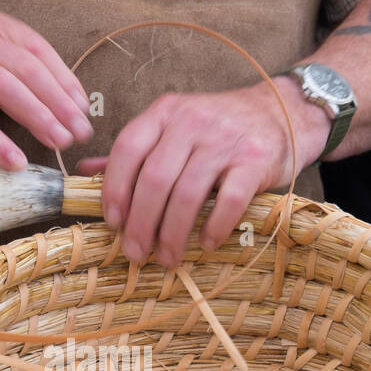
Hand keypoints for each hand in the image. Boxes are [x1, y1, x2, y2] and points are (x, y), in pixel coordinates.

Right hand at [0, 0, 91, 169]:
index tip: (81, 104)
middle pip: (29, 67)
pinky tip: (15, 160)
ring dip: (40, 117)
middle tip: (81, 130)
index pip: (34, 46)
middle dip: (61, 101)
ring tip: (59, 142)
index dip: (63, 77)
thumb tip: (23, 90)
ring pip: (8, 88)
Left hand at [76, 77, 328, 267]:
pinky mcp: (255, 160)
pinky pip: (227, 200)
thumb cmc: (221, 128)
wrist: (284, 111)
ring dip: (173, 234)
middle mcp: (192, 122)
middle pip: (154, 179)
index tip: (112, 223)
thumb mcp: (175, 127)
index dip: (114, 190)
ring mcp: (225, 140)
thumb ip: (136, 151)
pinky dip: (213, 228)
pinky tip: (206, 244)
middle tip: (136, 253)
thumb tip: (85, 172)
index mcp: (166, 112)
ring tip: (167, 258)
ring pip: (187, 195)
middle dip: (140, 224)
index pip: (128, 149)